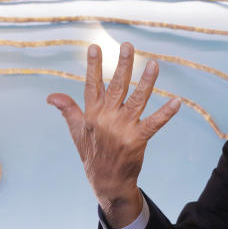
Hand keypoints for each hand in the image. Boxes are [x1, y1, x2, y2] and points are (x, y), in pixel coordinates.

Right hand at [47, 43, 180, 227]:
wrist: (107, 182)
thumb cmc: (92, 154)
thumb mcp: (77, 131)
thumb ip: (68, 110)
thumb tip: (51, 96)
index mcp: (92, 114)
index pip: (92, 85)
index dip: (94, 66)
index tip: (95, 47)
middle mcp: (107, 118)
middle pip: (117, 86)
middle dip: (123, 65)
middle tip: (128, 46)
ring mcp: (123, 128)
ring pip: (136, 99)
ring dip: (146, 82)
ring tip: (154, 64)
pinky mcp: (137, 139)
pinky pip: (154, 123)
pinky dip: (166, 113)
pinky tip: (176, 102)